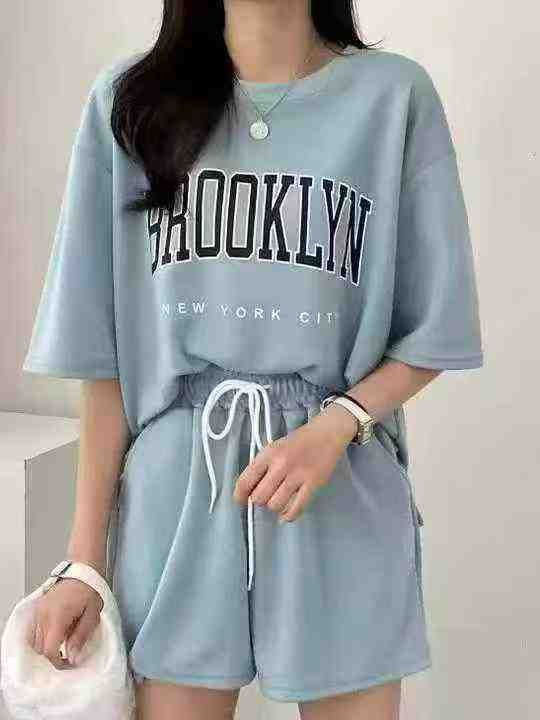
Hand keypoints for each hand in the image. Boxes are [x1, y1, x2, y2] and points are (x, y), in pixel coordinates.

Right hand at [27, 570, 104, 668]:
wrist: (82, 573)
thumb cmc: (89, 591)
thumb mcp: (92, 615)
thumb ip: (81, 636)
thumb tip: (72, 657)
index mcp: (58, 617)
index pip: (49, 649)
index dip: (58, 661)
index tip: (69, 662)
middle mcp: (44, 615)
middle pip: (40, 648)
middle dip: (54, 655)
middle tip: (69, 653)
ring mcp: (38, 612)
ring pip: (34, 641)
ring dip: (47, 647)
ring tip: (62, 643)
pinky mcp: (37, 609)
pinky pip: (33, 631)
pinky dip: (41, 638)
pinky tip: (55, 634)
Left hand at [233, 402, 356, 521]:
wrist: (326, 434)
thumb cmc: (299, 441)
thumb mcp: (274, 447)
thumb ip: (262, 466)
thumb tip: (249, 490)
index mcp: (268, 454)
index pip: (246, 480)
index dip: (239, 495)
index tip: (240, 501)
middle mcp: (281, 464)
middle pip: (259, 497)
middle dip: (259, 500)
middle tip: (265, 496)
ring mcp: (298, 475)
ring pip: (275, 504)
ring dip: (274, 506)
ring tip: (278, 499)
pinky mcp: (313, 484)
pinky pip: (297, 508)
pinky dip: (289, 515)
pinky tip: (286, 514)